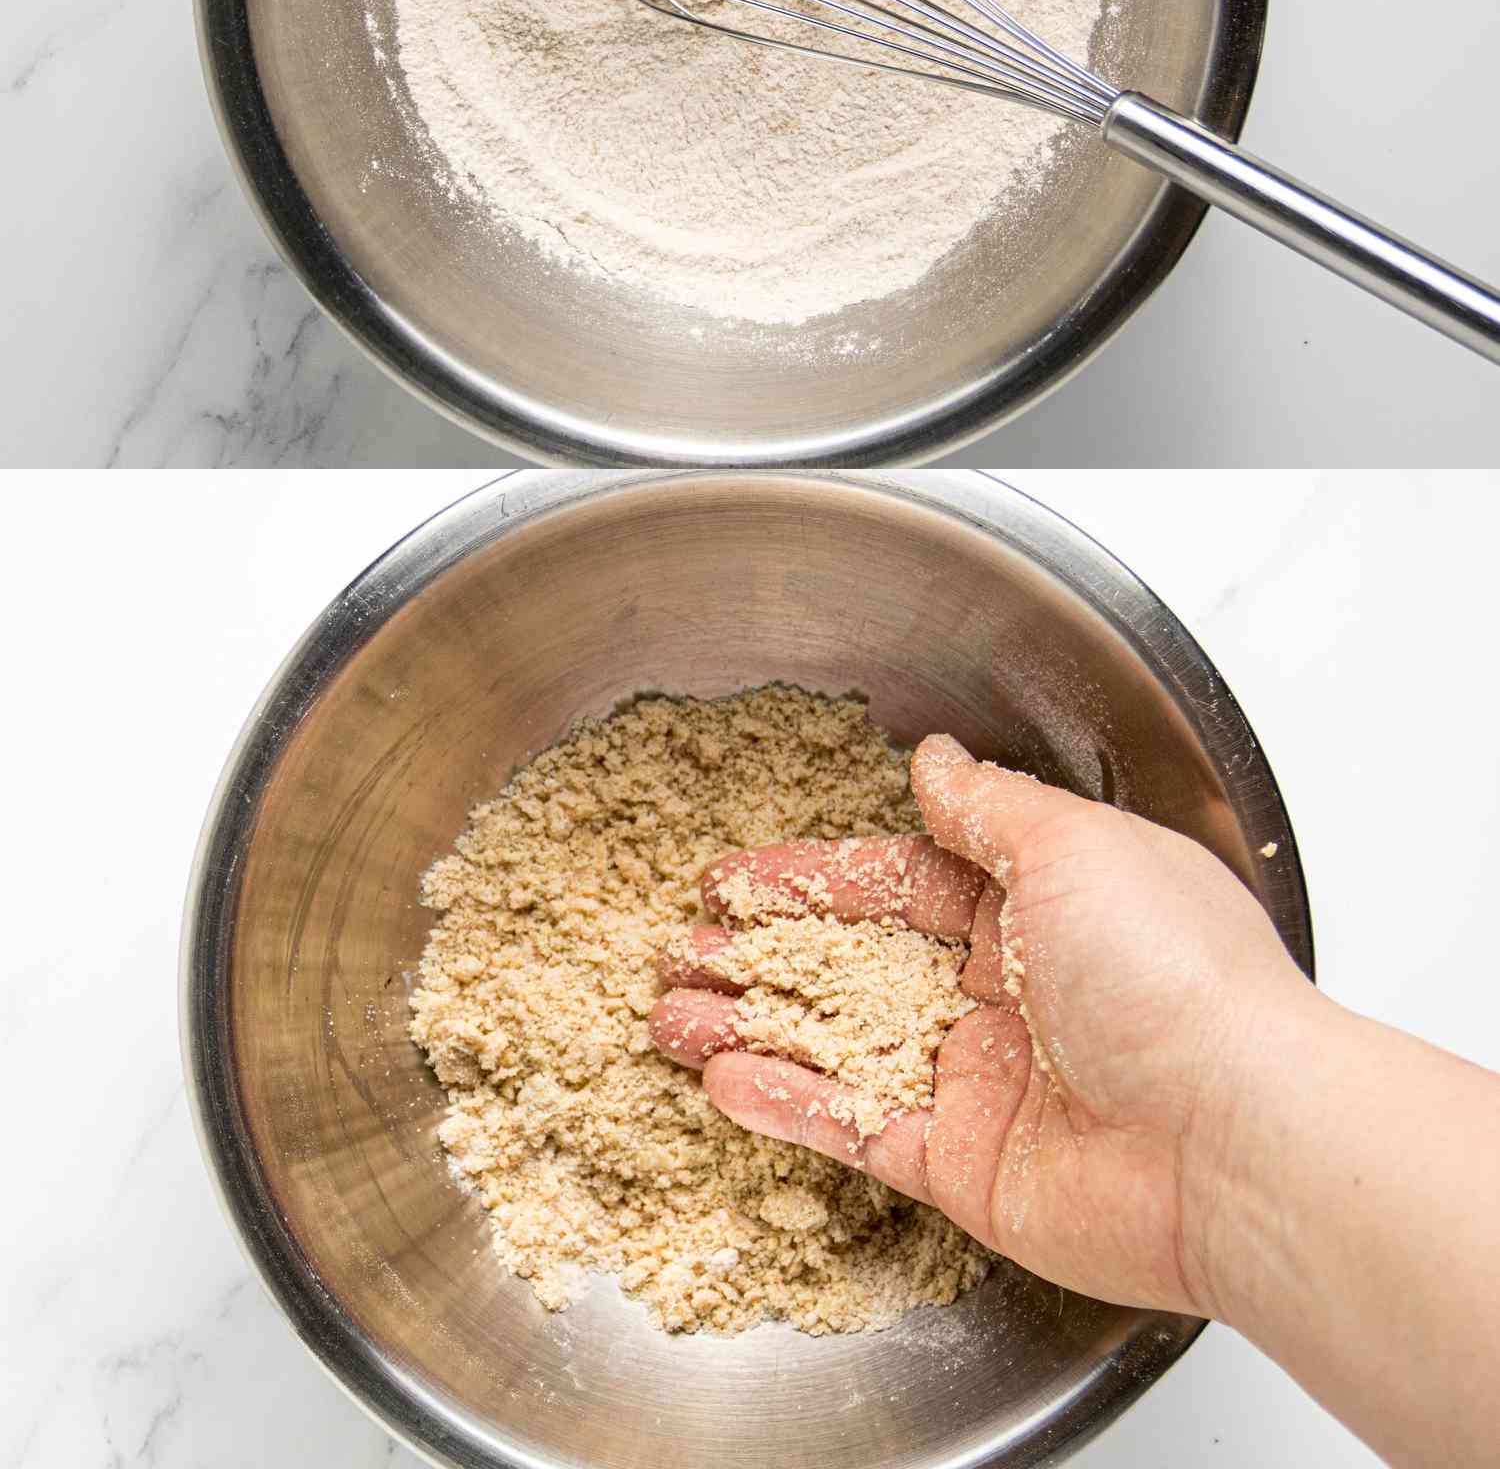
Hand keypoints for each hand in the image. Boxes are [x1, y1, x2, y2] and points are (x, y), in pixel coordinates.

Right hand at [649, 734, 1310, 1314]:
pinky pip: (858, 1129)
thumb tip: (936, 757)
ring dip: (751, 1028)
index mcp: (1036, 906)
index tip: (732, 877)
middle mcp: (1004, 990)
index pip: (895, 880)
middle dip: (762, 954)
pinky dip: (788, 1104)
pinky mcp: (968, 1166)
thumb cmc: (1173, 973)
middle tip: (680, 948)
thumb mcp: (1076, 847)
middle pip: (854, 964)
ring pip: (838, 1046)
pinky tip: (721, 1080)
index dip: (810, 877)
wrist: (1238, 1138)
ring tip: (668, 1015)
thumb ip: (989, 807)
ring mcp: (981, 1081)